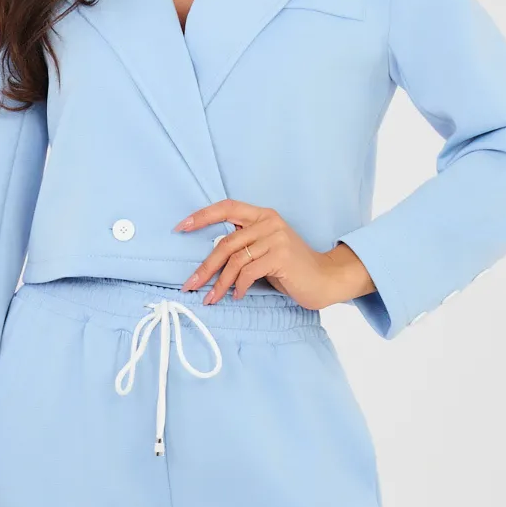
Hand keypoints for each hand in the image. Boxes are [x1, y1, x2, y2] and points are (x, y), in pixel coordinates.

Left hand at [174, 202, 375, 309]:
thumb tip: (210, 258)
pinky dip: (239, 287)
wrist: (324, 279)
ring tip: (211, 298)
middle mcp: (269, 222)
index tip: (180, 227)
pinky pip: (249, 272)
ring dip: (219, 283)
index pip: (227, 207)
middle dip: (205, 267)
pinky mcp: (282, 256)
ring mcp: (276, 238)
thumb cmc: (291, 268)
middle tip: (190, 285)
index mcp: (263, 215)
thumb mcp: (265, 249)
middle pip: (226, 243)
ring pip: (235, 260)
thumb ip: (244, 245)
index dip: (202, 216)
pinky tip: (237, 296)